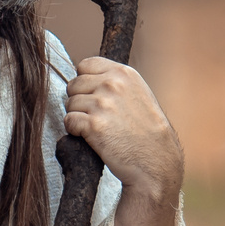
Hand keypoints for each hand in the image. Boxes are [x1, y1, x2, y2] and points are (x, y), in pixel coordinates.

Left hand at [64, 58, 184, 206]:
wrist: (155, 160)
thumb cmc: (146, 130)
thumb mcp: (138, 93)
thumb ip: (114, 81)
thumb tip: (84, 76)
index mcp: (123, 73)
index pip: (85, 65)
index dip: (85, 82)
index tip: (94, 96)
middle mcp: (112, 84)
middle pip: (74, 85)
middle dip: (80, 100)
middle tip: (97, 116)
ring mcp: (102, 103)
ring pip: (69, 104)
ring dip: (78, 117)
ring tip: (99, 128)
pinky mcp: (93, 125)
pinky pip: (69, 121)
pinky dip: (75, 131)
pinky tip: (92, 137)